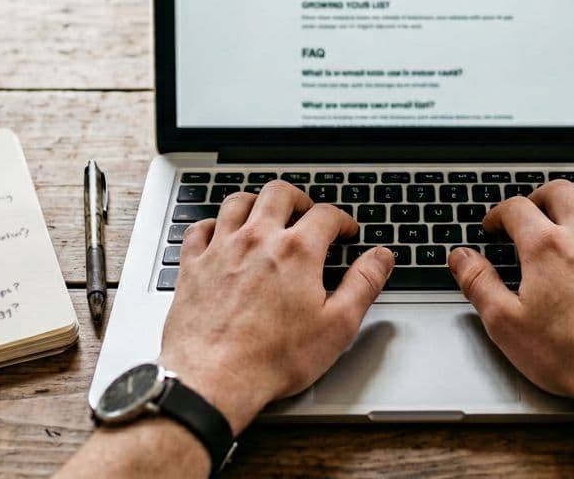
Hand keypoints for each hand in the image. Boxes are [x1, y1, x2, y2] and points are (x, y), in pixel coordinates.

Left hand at [158, 181, 394, 432]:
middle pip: (279, 194)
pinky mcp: (192, 266)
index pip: (326, 215)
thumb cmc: (272, 359)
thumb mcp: (337, 326)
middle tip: (306, 212)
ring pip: (237, 203)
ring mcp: (221, 249)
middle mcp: (257, 239)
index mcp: (297, 251)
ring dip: (256, 203)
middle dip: (298, 198)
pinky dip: (213, 225)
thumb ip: (364, 284)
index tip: (345, 231)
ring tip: (266, 215)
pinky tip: (220, 235)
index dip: (342, 220)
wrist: (213, 379)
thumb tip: (381, 257)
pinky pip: (200, 228)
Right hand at [447, 180, 573, 403]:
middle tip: (529, 212)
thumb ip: (479, 283)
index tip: (494, 226)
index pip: (515, 208)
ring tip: (569, 213)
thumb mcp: (506, 324)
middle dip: (538, 197)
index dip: (498, 213)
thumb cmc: (572, 355)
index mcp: (546, 247)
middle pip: (559, 192)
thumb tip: (461, 257)